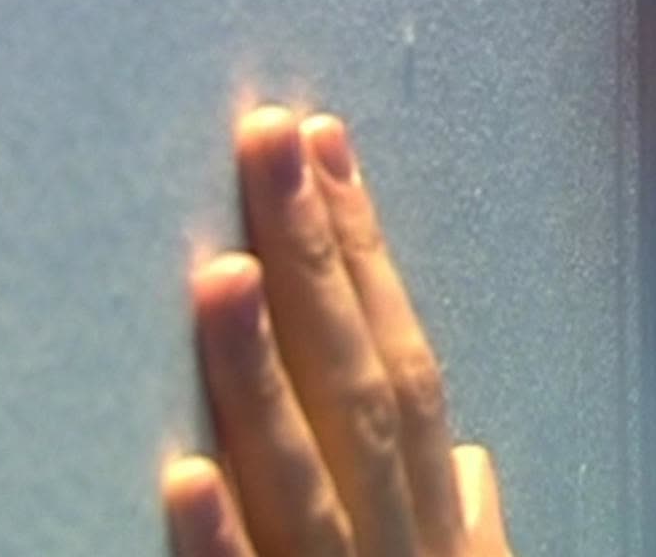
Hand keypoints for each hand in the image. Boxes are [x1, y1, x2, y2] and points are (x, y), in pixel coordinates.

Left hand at [162, 106, 514, 556]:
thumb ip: (473, 516)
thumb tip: (468, 457)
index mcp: (433, 503)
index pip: (402, 355)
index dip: (366, 249)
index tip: (322, 144)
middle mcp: (398, 529)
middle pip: (357, 376)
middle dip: (317, 252)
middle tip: (269, 138)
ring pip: (303, 465)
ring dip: (263, 368)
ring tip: (222, 270)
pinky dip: (221, 535)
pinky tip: (182, 470)